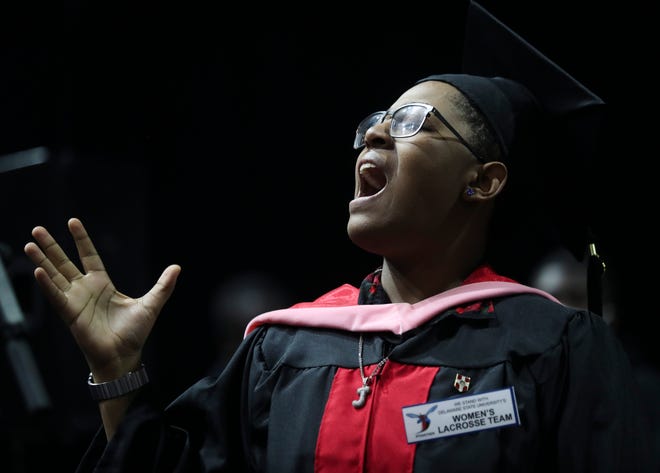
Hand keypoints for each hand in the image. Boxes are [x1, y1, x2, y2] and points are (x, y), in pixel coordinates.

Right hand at [24, 217, 180, 377]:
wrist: (124, 357)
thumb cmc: (134, 333)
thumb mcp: (152, 304)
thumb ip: (163, 285)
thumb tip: (177, 267)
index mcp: (103, 284)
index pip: (89, 256)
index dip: (81, 240)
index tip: (72, 222)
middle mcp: (86, 290)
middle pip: (65, 262)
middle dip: (52, 246)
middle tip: (38, 229)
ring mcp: (76, 301)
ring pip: (55, 276)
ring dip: (42, 260)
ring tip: (30, 243)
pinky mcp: (70, 314)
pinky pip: (56, 296)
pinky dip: (47, 284)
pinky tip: (38, 270)